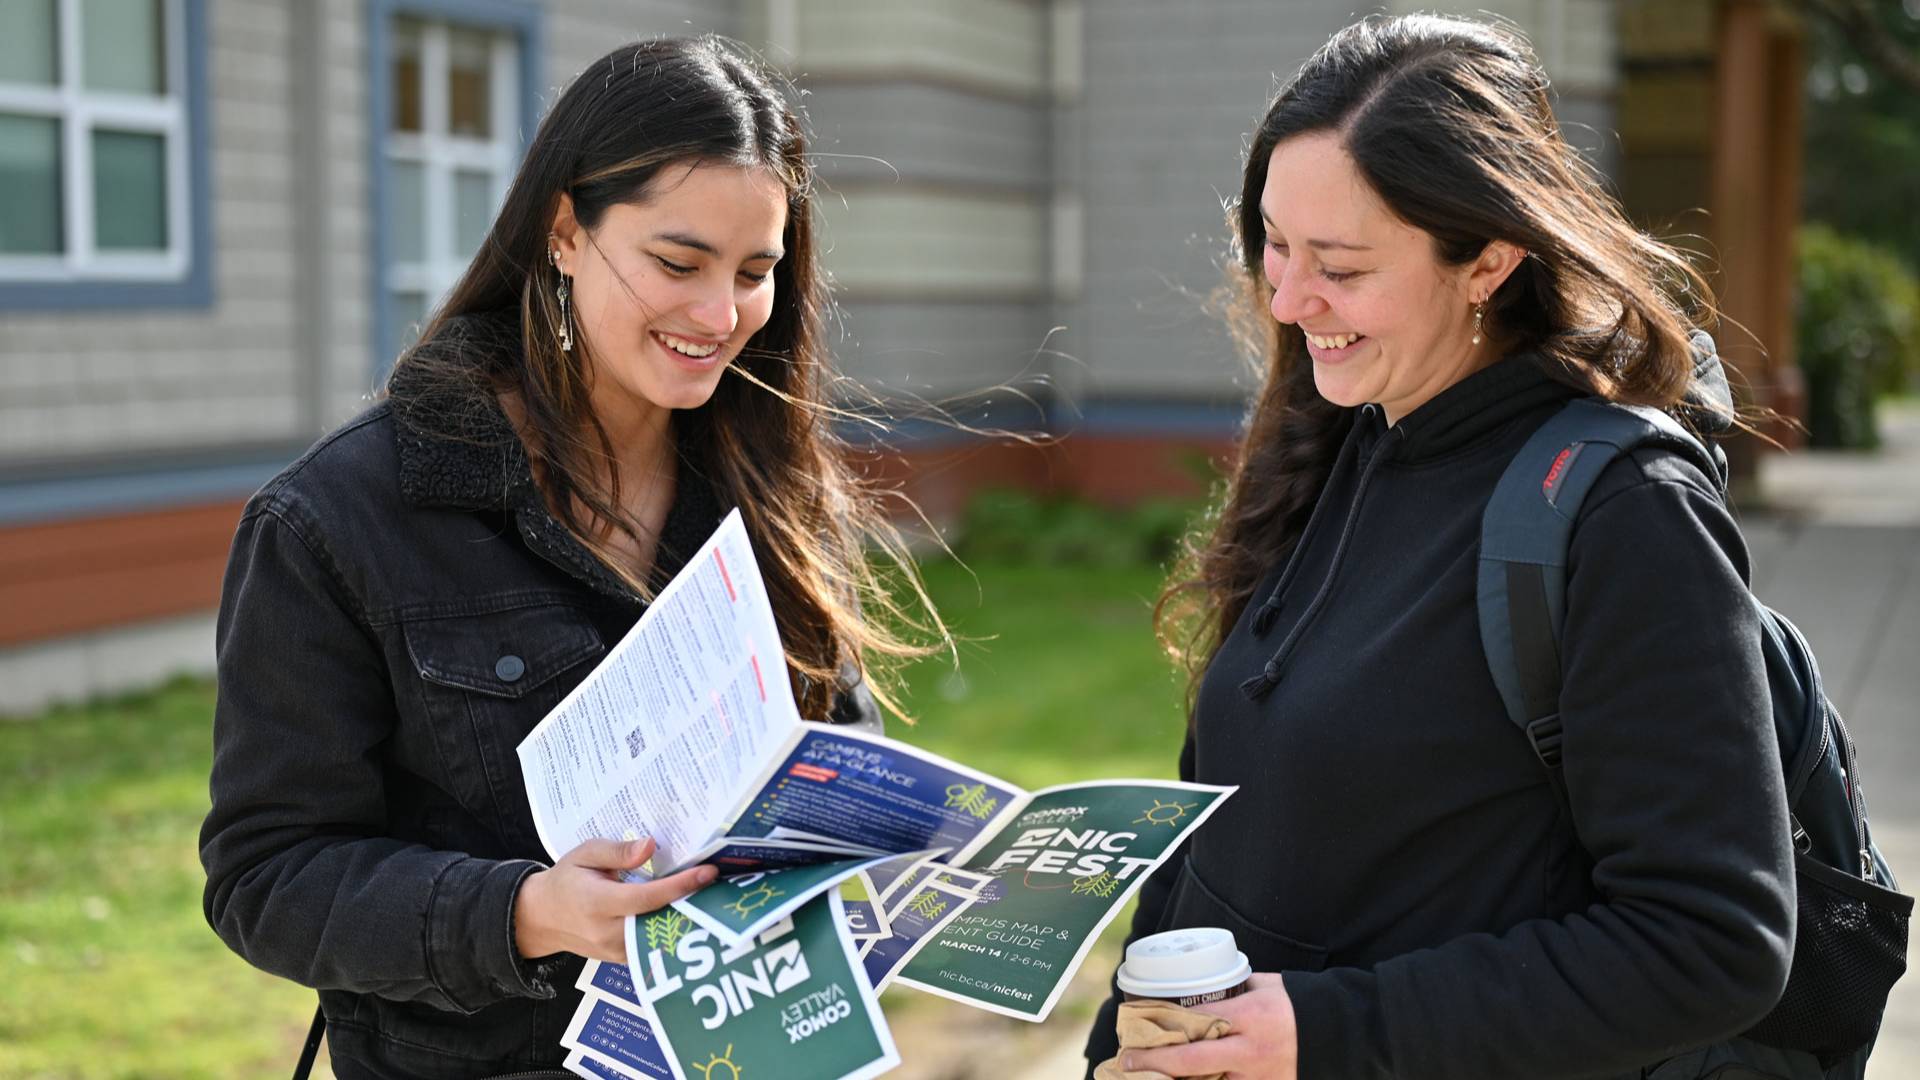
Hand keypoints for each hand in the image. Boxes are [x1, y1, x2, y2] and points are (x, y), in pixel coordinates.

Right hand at [514, 837, 717, 961]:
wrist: (540, 917)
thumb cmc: (565, 880)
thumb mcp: (585, 854)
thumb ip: (619, 851)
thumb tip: (651, 846)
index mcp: (598, 902)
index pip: (646, 898)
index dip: (680, 887)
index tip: (708, 873)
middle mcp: (608, 932)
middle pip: (659, 920)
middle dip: (691, 905)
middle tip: (722, 885)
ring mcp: (614, 950)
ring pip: (658, 936)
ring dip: (684, 918)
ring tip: (712, 897)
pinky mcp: (620, 959)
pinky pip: (651, 945)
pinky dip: (671, 929)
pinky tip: (689, 912)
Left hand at [1123, 973, 1297, 1079]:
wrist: (1346, 1033)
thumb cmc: (1302, 1002)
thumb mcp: (1266, 985)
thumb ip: (1235, 990)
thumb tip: (1202, 989)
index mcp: (1250, 1016)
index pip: (1196, 1021)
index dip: (1163, 1025)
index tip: (1136, 1025)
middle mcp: (1251, 1050)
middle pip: (1192, 1062)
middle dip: (1154, 1063)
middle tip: (1126, 1061)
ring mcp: (1260, 1077)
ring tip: (1148, 1079)